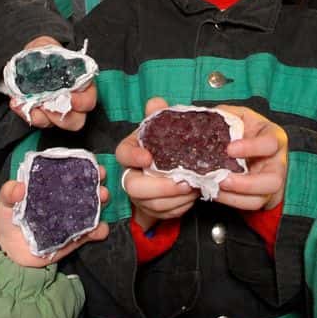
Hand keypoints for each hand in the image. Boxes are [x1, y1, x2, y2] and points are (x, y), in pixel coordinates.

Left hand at [0, 171, 109, 267]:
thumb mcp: (4, 205)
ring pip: (93, 207)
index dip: (81, 164)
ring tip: (103, 198)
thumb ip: (8, 194)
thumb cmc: (9, 223)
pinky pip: (91, 233)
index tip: (91, 161)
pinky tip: (100, 229)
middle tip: (101, 179)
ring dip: (101, 201)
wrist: (11, 255)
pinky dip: (99, 230)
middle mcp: (64, 200)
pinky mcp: (76, 237)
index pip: (67, 171)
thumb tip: (19, 186)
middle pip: (85, 186)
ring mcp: (72, 218)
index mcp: (49, 187)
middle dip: (96, 180)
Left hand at [8, 37, 96, 130]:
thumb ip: (50, 52)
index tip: (71, 99)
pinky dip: (25, 113)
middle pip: (76, 121)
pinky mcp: (41, 115)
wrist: (28, 61)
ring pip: (55, 124)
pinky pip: (36, 121)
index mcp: (80, 84)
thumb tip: (49, 61)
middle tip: (47, 105)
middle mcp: (71, 102)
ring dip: (41, 117)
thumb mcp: (46, 46)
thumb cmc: (43, 54)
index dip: (82, 102)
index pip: (89, 100)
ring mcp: (56, 111)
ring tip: (28, 103)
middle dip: (62, 117)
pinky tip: (17, 103)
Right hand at [116, 97, 197, 230]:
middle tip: (183, 181)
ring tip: (194, 187)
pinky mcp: (151, 210)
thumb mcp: (163, 127)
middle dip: (160, 187)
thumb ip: (160, 115)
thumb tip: (156, 103)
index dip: (133, 156)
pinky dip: (180, 207)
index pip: (122, 154)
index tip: (147, 158)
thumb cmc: (164, 144)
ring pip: (151, 204)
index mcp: (131, 151)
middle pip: (133, 187)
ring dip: (175, 199)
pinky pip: (164, 214)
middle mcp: (131, 175)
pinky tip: (192, 196)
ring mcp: (140, 195)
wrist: (172, 166)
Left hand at [214, 105, 287, 210]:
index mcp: (274, 137)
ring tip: (215, 188)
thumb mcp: (238, 116)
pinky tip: (217, 194)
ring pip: (262, 198)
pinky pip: (251, 205)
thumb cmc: (244, 129)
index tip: (229, 150)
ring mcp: (272, 181)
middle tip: (222, 179)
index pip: (270, 143)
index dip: (251, 147)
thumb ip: (225, 116)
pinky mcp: (263, 195)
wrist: (248, 145)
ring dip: (236, 197)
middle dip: (246, 184)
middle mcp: (278, 162)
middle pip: (274, 180)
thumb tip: (204, 120)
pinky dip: (233, 202)